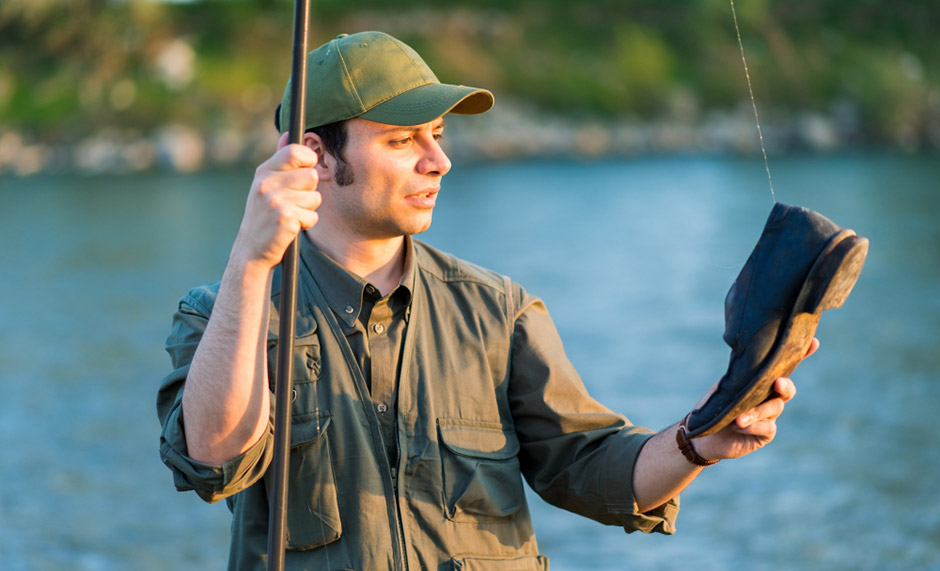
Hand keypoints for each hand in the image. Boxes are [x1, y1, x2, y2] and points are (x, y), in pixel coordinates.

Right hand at [231, 132, 321, 268]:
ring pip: (315, 197)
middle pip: (312, 175)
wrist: (252, 250)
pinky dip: (307, 224)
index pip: (295, 151)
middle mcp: (267, 183)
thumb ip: (280, 161)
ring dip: (309, 209)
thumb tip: (288, 134)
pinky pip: (313, 216)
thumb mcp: (266, 185)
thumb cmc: (264, 215)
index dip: (308, 160)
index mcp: (264, 172)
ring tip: (292, 215)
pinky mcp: (285, 219)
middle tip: (295, 201)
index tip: (307, 169)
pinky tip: (291, 227)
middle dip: (310, 190)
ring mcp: (275, 201)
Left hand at [693, 338, 818, 460]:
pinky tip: (738, 426)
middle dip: (785, 384)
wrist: (705, 433)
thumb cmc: (716, 406)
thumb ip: (740, 373)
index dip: (802, 354)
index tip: (814, 342)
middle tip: (778, 382)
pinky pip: (768, 427)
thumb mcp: (725, 385)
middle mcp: (771, 397)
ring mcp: (771, 415)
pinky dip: (753, 425)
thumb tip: (745, 350)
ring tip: (738, 418)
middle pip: (787, 388)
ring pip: (775, 407)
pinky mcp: (766, 433)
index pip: (784, 367)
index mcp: (762, 381)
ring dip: (756, 412)